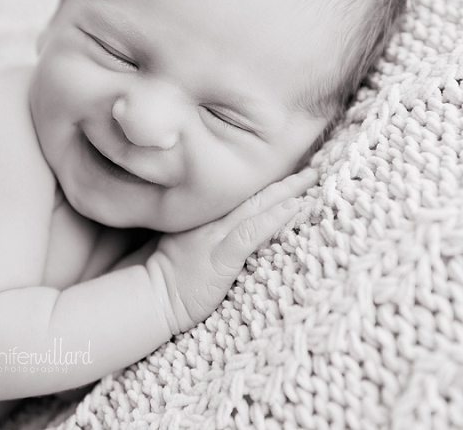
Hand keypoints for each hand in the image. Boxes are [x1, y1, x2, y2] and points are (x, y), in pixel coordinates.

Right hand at [145, 167, 318, 335]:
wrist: (150, 296)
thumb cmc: (165, 276)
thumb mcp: (183, 245)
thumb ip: (204, 233)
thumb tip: (226, 229)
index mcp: (205, 219)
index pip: (242, 196)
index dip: (267, 185)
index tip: (291, 173)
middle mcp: (212, 222)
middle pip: (254, 195)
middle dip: (284, 181)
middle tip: (312, 166)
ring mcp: (216, 237)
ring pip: (257, 206)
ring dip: (287, 191)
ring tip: (311, 177)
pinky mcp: (221, 257)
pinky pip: (251, 233)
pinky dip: (274, 218)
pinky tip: (294, 207)